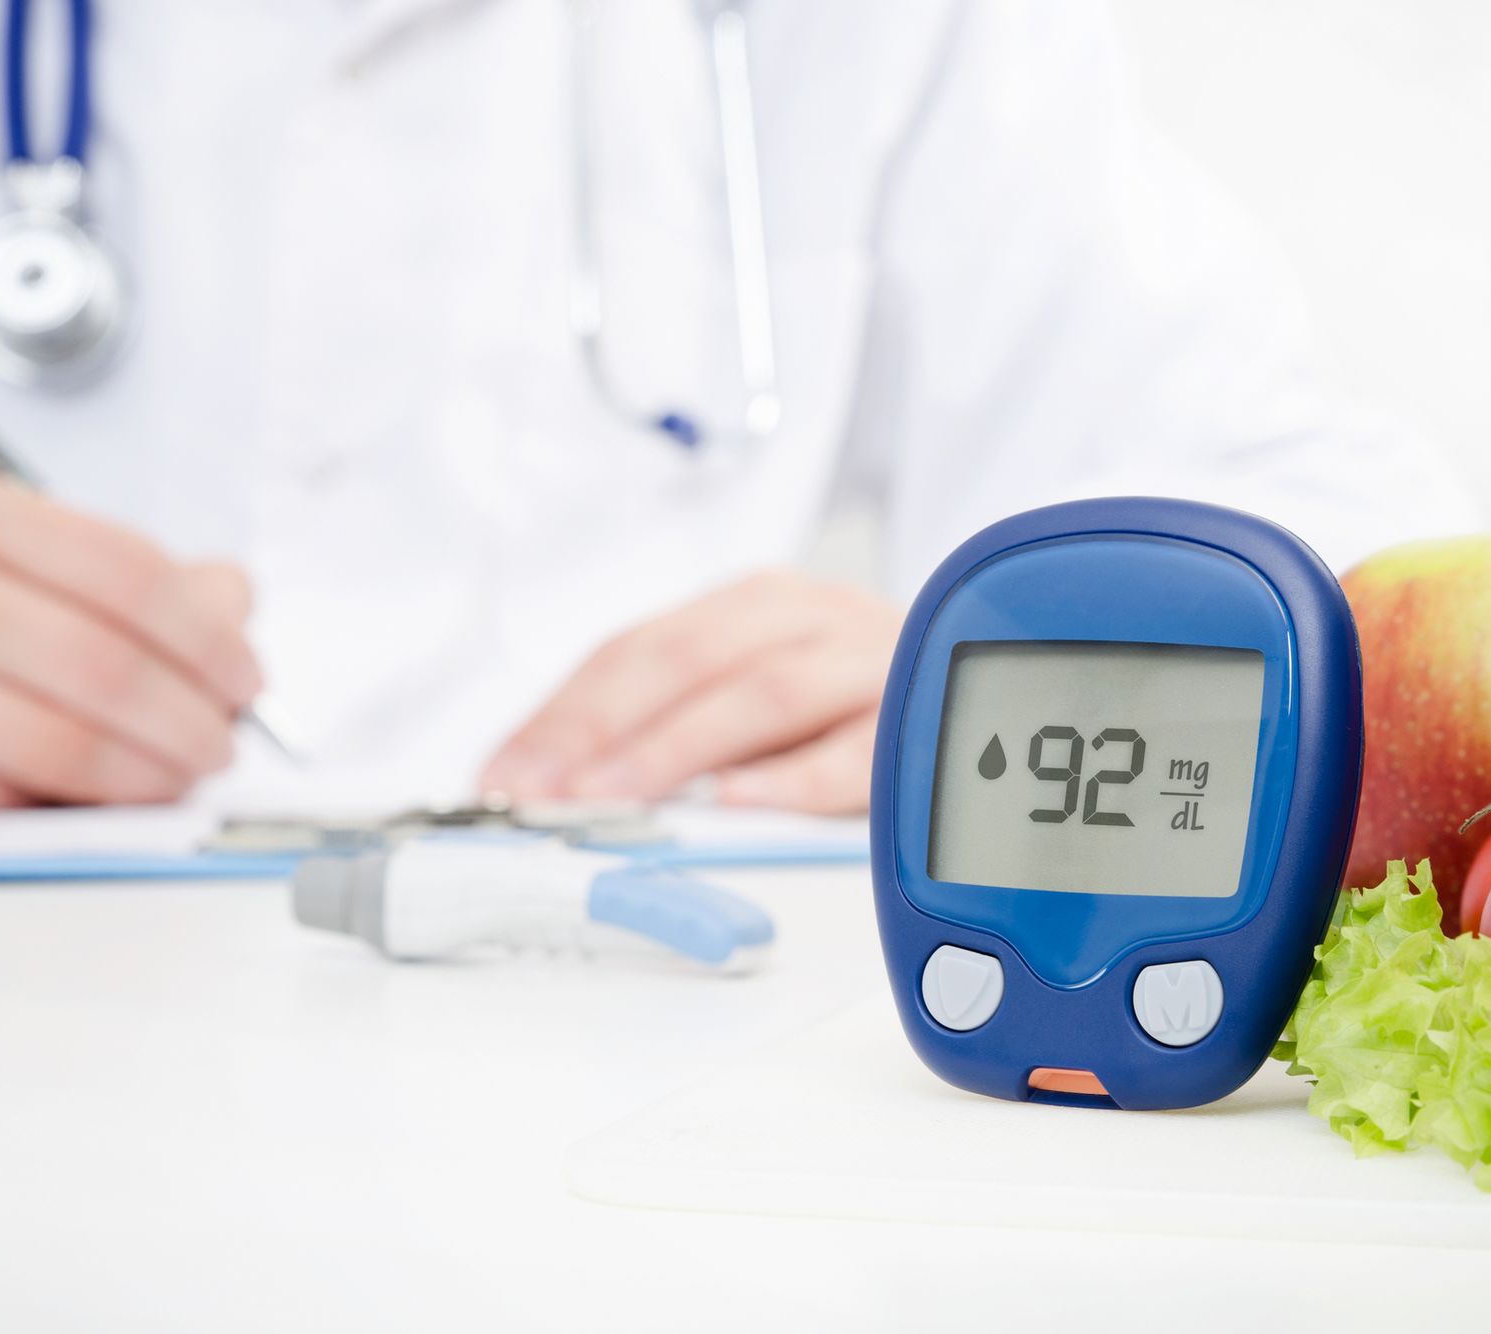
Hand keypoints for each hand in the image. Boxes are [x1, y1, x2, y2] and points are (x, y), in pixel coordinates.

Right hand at [0, 480, 261, 809]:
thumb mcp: (32, 567)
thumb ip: (141, 582)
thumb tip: (230, 598)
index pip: (128, 572)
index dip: (207, 637)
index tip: (244, 679)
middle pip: (101, 664)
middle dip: (188, 719)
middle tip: (220, 745)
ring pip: (58, 744)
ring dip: (146, 776)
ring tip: (179, 779)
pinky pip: (3, 801)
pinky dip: (72, 812)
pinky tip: (101, 803)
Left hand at [479, 571, 900, 814]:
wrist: (984, 667)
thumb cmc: (853, 702)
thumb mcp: (757, 694)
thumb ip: (671, 726)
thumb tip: (548, 786)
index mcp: (756, 605)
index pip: (638, 649)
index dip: (565, 713)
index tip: (507, 776)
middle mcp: (811, 618)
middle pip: (691, 658)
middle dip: (607, 728)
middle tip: (550, 792)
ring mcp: (870, 662)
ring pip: (766, 692)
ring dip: (680, 749)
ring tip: (619, 798)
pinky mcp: (919, 719)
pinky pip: (857, 749)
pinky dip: (794, 778)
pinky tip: (741, 803)